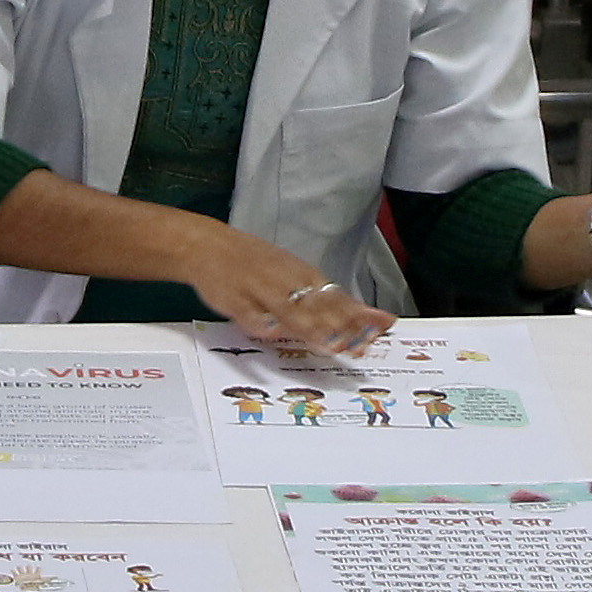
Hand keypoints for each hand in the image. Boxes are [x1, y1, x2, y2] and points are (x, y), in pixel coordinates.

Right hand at [182, 226, 389, 359]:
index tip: (382, 326)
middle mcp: (285, 281)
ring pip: (288, 310)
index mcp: (301, 274)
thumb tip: (354, 318)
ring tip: (332, 345)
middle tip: (362, 345)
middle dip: (342, 326)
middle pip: (318, 306)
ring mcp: (260, 290)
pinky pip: (250, 314)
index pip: (337, 296)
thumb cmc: (254, 263)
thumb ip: (317, 298)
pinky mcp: (235, 300)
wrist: (208, 246)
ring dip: (311, 328)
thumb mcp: (289, 272)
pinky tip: (274, 337)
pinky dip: (263, 325)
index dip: (360, 313)